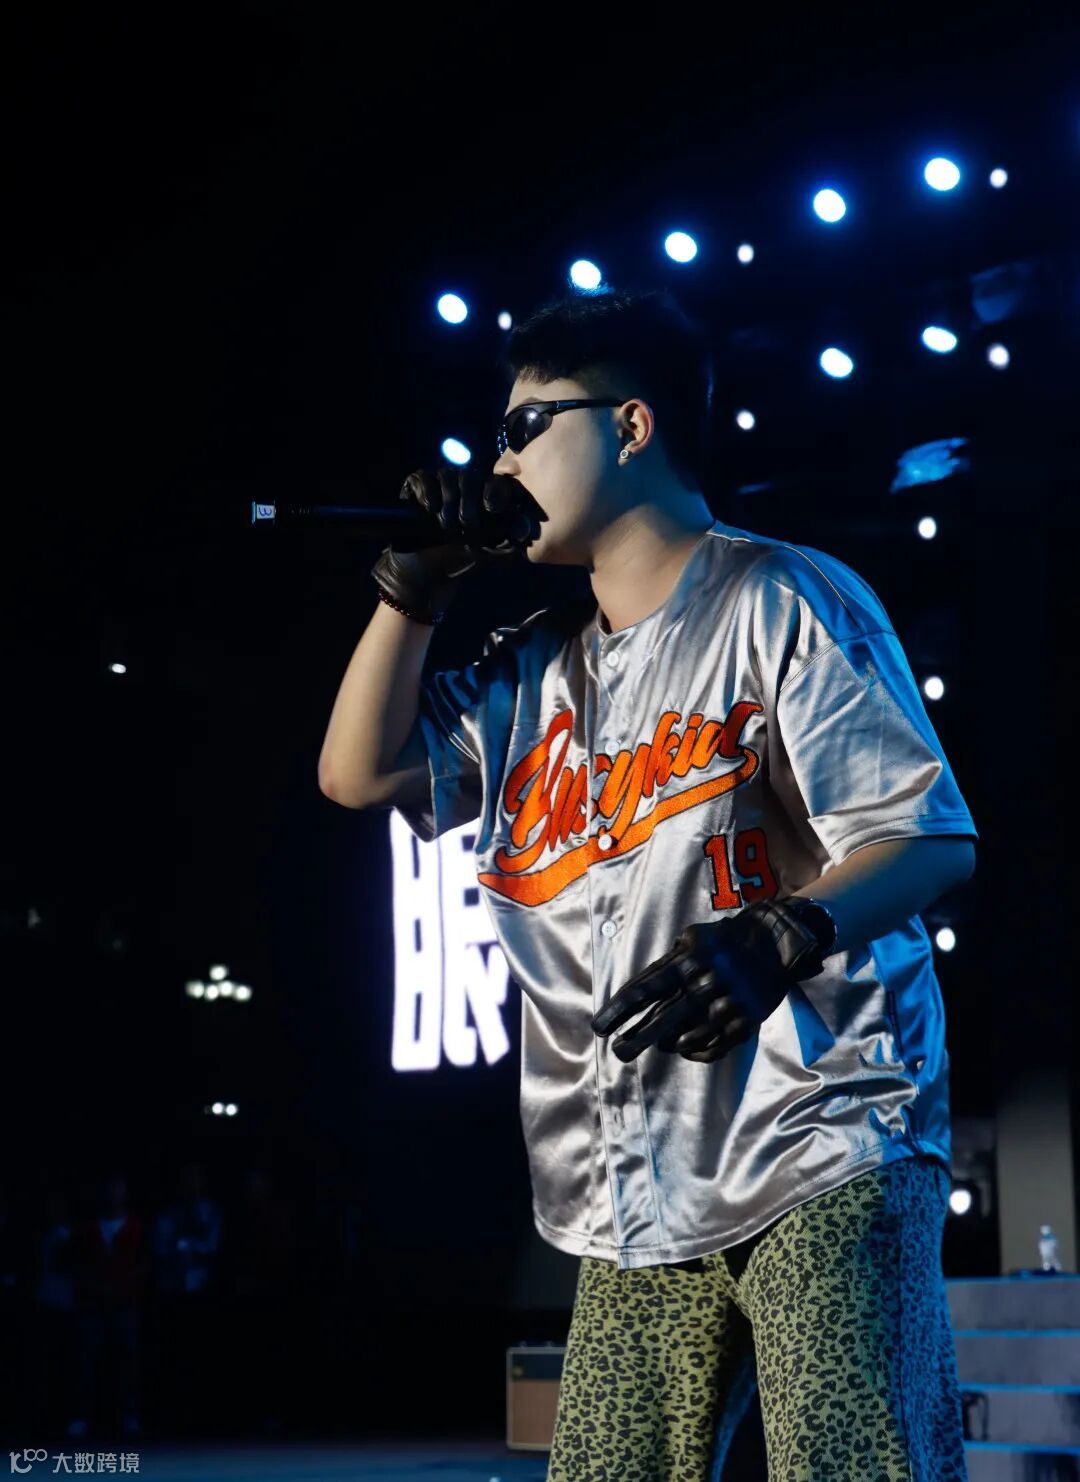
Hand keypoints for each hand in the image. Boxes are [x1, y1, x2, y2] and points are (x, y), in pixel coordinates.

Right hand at [370, 467, 541, 620]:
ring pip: (447, 476)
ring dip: (449, 499)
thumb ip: (508, 543)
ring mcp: (437, 487)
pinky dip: (428, 491)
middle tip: (467, 526)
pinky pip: (423, 478)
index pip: (492, 482)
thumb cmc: (459, 562)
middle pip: (469, 477)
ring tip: (446, 525)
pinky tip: (431, 509)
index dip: (494, 491)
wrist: (426, 573)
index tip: (493, 508)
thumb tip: (523, 528)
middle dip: (469, 501)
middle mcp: (460, 489)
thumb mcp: (490, 555)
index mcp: (481, 499)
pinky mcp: (415, 490)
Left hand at [589, 898, 828, 1063]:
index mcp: (687, 962)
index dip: (620, 1010)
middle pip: (663, 1018)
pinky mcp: (744, 1023)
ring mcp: (725, 1006)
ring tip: (657, 1045)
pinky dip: (696, 1051)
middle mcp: (704, 985)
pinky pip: (715, 1047)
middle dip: (637, 1038)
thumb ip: (667, 962)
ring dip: (666, 1044)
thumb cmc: (726, 940)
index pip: (645, 990)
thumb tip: (641, 986)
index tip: (600, 1027)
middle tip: (618, 1053)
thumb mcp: (692, 938)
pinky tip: (684, 1049)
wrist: (776, 943)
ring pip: (687, 1037)